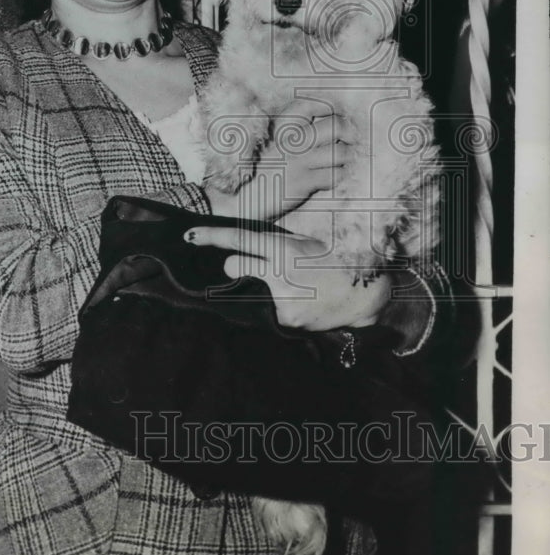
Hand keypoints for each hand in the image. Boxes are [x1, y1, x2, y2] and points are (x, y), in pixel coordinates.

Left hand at [184, 224, 390, 330]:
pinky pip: (267, 312)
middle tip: (256, 268)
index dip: (210, 236)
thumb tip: (250, 249)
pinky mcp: (286, 319)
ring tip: (288, 288)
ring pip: (248, 291)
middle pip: (232, 266)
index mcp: (282, 248)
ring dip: (259, 288)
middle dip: (237, 266)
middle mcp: (277, 272)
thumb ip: (276, 246)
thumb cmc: (335, 260)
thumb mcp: (305, 243)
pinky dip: (278, 307)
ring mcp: (280, 298)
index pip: (238, 239)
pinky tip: (299, 304)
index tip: (190, 235)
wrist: (364, 292)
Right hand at [206, 99, 352, 222]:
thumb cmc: (252, 174)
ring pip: (342, 151)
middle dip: (352, 133)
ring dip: (350, 158)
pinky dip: (343, 177)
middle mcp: (292, 139)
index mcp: (280, 126)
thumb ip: (287, 136)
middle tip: (355, 142)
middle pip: (337, 125)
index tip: (337, 116)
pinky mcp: (304, 182)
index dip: (330, 108)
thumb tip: (314, 129)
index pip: (311, 104)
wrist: (235, 201)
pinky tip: (340, 180)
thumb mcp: (266, 146)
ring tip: (349, 164)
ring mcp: (299, 160)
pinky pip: (336, 175)